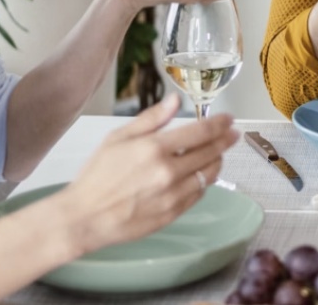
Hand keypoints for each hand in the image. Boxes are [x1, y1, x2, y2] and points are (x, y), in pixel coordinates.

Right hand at [56, 95, 239, 255]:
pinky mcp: (172, 214)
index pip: (201, 132)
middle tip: (233, 134)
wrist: (84, 217)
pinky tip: (201, 175)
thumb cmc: (97, 175)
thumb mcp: (118, 138)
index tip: (229, 119)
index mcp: (155, 149)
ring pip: (209, 174)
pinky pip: (199, 194)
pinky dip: (204, 182)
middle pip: (211, 152)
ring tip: (218, 154)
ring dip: (218, 161)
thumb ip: (151, 119)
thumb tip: (175, 100)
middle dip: (225, 140)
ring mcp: (172, 195)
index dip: (219, 124)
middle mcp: (168, 172)